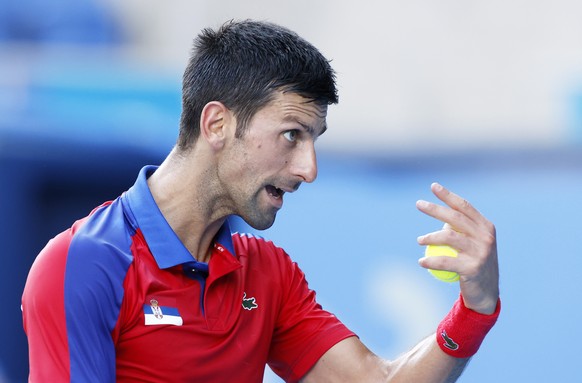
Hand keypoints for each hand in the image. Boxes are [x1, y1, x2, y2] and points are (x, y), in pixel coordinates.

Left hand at [416, 183, 498, 314]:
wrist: (486, 294)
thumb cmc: (474, 264)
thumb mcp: (473, 244)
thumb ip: (461, 230)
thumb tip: (440, 215)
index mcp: (486, 227)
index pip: (464, 206)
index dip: (448, 195)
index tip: (433, 186)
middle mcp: (486, 237)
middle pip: (455, 218)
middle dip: (436, 208)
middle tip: (419, 203)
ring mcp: (481, 253)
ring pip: (449, 237)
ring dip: (430, 237)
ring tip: (419, 240)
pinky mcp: (473, 268)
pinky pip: (446, 261)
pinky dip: (431, 261)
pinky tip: (421, 262)